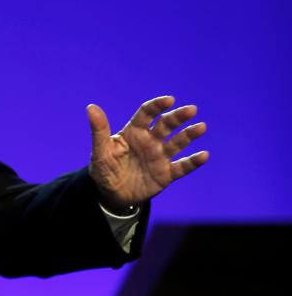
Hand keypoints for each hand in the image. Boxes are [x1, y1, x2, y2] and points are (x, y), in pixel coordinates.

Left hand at [87, 96, 207, 211]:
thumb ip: (98, 131)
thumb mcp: (100, 152)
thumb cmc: (104, 169)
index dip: (157, 106)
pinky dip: (193, 162)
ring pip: (177, 143)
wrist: (111, 195)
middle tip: (191, 110)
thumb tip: (91, 107)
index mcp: (134, 132)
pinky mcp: (166, 174)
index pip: (147, 114)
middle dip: (178, 117)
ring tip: (201, 127)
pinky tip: (204, 155)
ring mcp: (159, 157)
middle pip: (166, 125)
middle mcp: (150, 141)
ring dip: (189, 135)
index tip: (168, 100)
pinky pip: (182, 167)